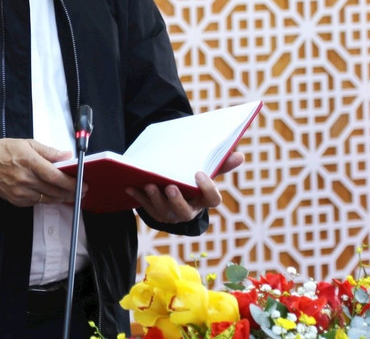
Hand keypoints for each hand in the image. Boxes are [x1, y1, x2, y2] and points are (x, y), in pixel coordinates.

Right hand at [0, 138, 82, 207]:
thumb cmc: (5, 151)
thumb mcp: (28, 144)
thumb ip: (49, 151)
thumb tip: (67, 156)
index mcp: (30, 162)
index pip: (55, 177)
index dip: (71, 183)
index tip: (82, 184)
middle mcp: (25, 179)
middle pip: (54, 191)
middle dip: (71, 193)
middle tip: (80, 191)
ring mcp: (20, 192)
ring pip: (47, 199)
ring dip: (61, 198)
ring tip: (69, 194)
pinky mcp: (16, 200)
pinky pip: (36, 203)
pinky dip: (46, 200)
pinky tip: (52, 196)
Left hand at [128, 151, 244, 222]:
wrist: (176, 193)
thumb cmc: (194, 180)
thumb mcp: (208, 172)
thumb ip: (221, 164)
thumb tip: (240, 155)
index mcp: (204, 200)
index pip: (212, 200)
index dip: (208, 188)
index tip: (199, 173)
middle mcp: (188, 211)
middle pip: (184, 211)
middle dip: (176, 200)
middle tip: (170, 186)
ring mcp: (171, 215)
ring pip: (163, 212)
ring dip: (155, 199)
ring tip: (149, 184)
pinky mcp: (155, 213)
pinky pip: (145, 208)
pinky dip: (138, 197)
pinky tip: (130, 186)